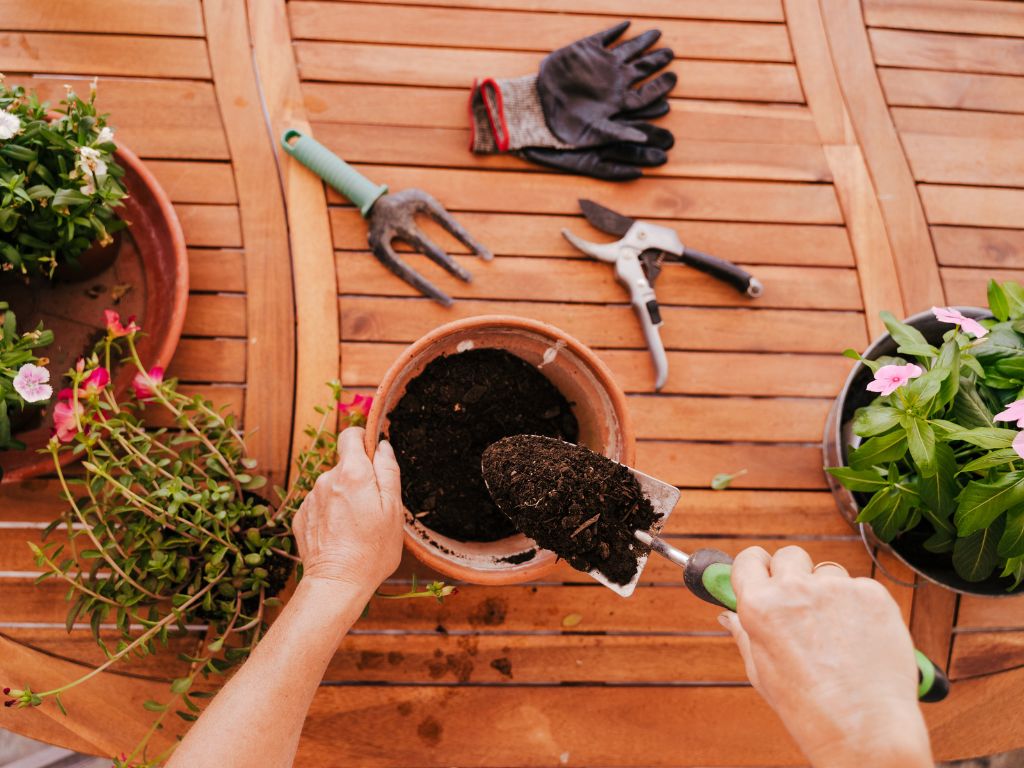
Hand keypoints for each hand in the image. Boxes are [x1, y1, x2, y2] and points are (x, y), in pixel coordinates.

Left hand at [292, 427, 403, 594]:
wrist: (337, 583)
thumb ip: (388, 471)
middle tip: (373, 507)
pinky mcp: (301, 516)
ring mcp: (311, 498)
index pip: (350, 435)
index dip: (363, 441)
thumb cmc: (373, 549)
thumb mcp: (394, 509)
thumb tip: (383, 446)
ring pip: (332, 486)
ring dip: (344, 497)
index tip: (374, 457)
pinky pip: (320, 504)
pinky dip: (331, 513)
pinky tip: (340, 534)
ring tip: (356, 526)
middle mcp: (326, 479)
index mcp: (353, 473)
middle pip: (344, 465)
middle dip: (359, 478)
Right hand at [719, 546, 932, 767]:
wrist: (865, 730)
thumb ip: (745, 634)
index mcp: (760, 606)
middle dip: (794, 575)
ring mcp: (837, 589)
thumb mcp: (762, 672)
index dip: (757, 567)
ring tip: (837, 634)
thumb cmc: (810, 709)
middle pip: (790, 555)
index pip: (749, 559)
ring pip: (828, 572)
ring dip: (829, 591)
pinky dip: (860, 607)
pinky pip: (861, 587)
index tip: (764, 574)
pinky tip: (861, 639)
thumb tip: (728, 614)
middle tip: (803, 607)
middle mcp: (795, 589)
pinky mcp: (873, 595)